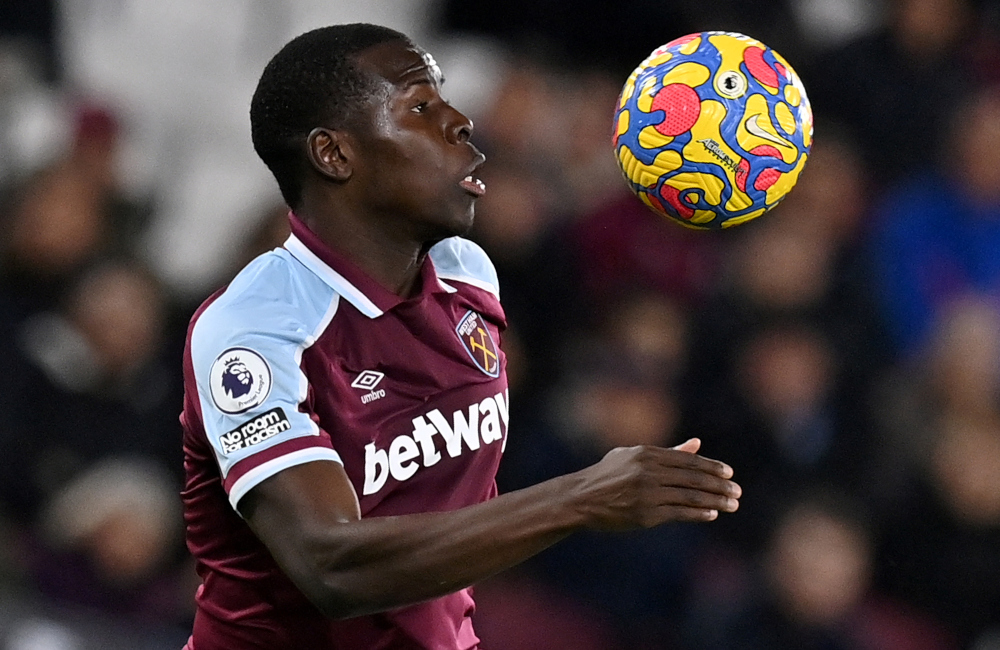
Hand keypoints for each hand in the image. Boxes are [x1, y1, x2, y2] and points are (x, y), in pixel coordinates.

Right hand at [571, 438, 740, 530]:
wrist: (581, 498)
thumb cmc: (607, 475)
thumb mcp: (633, 456)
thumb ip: (668, 451)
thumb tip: (697, 443)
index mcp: (648, 453)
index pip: (688, 460)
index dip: (712, 467)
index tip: (729, 473)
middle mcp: (650, 471)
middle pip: (694, 478)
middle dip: (719, 485)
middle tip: (737, 492)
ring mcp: (648, 493)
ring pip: (691, 496)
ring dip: (715, 501)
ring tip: (732, 504)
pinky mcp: (646, 514)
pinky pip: (679, 513)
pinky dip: (698, 514)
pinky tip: (712, 514)